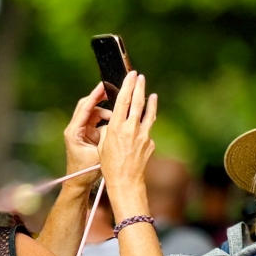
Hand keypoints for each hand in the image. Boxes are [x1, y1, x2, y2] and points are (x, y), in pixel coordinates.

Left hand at [63, 83, 110, 185]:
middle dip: (99, 98)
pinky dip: (105, 118)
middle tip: (112, 91)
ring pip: (92, 112)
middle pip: (86, 106)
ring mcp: (80, 130)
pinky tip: (114, 120)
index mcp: (74, 132)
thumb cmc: (86, 171)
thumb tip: (115, 124)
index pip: (84, 109)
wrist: (79, 182)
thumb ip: (105, 138)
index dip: (94, 96)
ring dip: (104, 110)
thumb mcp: (98, 154)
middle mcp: (75, 128)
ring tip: (117, 113)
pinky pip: (95, 120)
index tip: (103, 86)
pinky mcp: (85, 133)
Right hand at [98, 71, 157, 206]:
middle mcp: (131, 129)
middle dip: (139, 87)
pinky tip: (147, 121)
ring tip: (152, 94)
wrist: (125, 180)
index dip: (127, 86)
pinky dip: (147, 123)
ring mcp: (143, 135)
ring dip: (150, 102)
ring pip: (148, 114)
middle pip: (137, 103)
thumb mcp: (103, 144)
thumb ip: (110, 129)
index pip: (123, 101)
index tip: (131, 75)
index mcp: (116, 127)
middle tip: (140, 77)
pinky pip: (148, 129)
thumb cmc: (109, 163)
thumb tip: (117, 121)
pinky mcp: (150, 143)